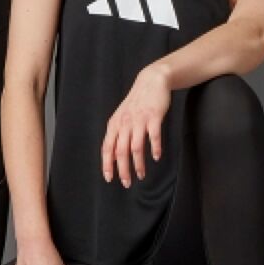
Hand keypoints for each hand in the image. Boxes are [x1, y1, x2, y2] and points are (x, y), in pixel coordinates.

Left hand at [100, 66, 172, 187]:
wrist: (151, 81)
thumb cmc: (137, 102)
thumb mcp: (122, 116)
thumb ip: (118, 134)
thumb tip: (113, 156)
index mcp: (115, 124)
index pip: (107, 148)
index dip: (107, 164)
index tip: (109, 179)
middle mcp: (125, 123)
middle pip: (120, 151)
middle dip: (123, 170)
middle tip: (126, 183)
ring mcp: (139, 120)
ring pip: (136, 147)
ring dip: (138, 164)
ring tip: (141, 174)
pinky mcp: (153, 117)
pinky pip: (153, 136)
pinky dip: (154, 148)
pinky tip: (156, 157)